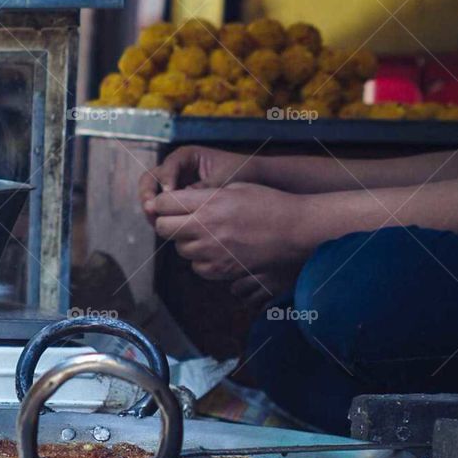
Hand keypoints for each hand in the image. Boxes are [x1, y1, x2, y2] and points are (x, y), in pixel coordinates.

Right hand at [138, 147, 262, 223]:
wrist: (255, 181)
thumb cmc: (241, 173)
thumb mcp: (223, 179)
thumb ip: (203, 188)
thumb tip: (182, 200)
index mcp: (186, 157)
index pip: (167, 167)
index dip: (165, 181)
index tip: (169, 195)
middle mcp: (176, 170)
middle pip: (150, 180)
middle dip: (148, 195)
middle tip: (151, 210)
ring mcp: (175, 186)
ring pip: (153, 196)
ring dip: (153, 210)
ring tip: (157, 224)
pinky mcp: (178, 202)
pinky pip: (164, 210)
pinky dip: (162, 218)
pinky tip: (168, 230)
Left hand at [151, 183, 310, 280]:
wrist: (295, 231)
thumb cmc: (268, 203)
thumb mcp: (234, 187)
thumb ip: (204, 194)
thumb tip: (179, 199)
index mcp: (208, 203)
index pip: (163, 203)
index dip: (162, 202)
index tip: (168, 203)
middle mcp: (205, 228)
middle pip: (162, 228)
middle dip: (166, 222)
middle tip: (179, 219)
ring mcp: (212, 252)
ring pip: (179, 249)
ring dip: (185, 241)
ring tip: (205, 233)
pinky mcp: (221, 270)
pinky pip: (196, 267)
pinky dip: (201, 259)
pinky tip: (216, 249)